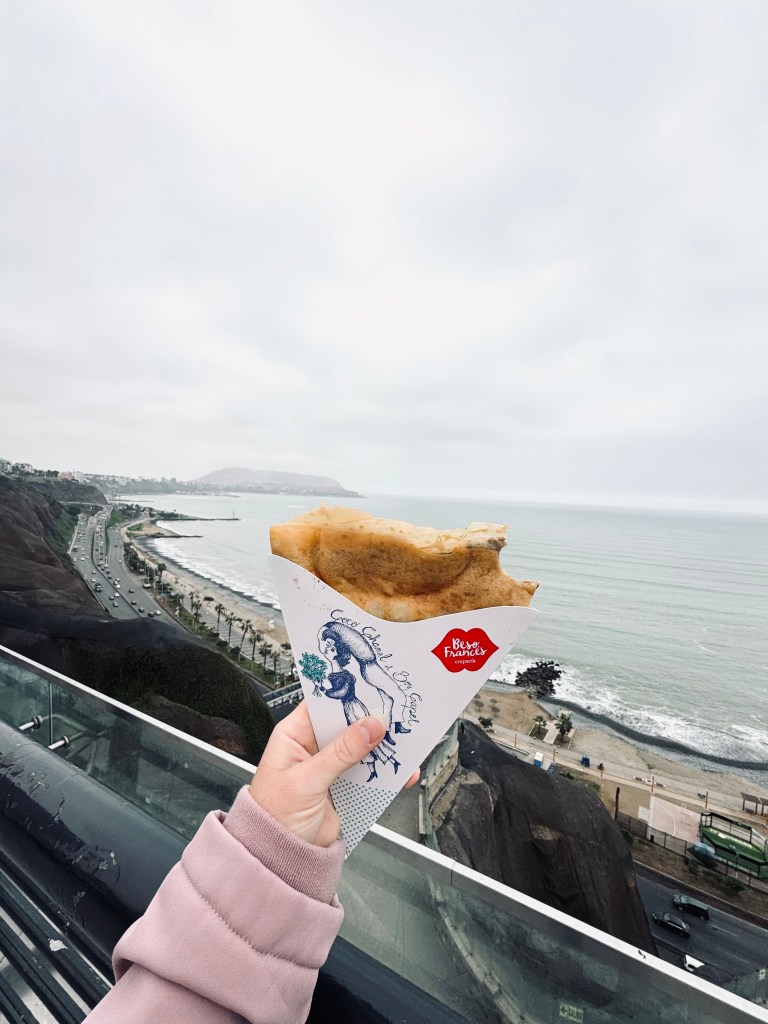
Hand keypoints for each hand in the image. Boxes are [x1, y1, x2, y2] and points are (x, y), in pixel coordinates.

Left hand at [250, 701, 418, 847]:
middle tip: (398, 713)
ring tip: (406, 743)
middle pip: (348, 722)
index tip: (373, 686)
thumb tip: (371, 725)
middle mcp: (313, 746)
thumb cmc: (273, 816)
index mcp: (295, 734)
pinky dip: (386, 773)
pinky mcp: (344, 785)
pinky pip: (369, 772)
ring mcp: (330, 765)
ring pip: (363, 747)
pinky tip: (401, 773)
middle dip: (373, 719)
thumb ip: (341, 753)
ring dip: (384, 747)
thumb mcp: (308, 780)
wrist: (279, 858)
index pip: (324, 702)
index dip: (348, 692)